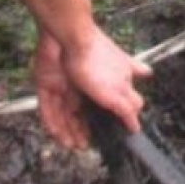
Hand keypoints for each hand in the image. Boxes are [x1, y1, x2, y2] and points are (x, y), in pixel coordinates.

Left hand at [34, 30, 150, 149]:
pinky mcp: (47, 85)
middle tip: (85, 144)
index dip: (104, 121)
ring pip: (65, 113)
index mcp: (101, 84)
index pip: (104, 107)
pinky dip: (53, 123)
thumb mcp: (120, 85)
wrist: (71, 37)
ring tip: (73, 145)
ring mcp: (63, 85)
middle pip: (82, 113)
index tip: (105, 135)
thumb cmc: (96, 54)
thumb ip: (128, 105)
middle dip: (83, 130)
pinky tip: (57, 135)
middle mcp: (82, 85)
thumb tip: (137, 123)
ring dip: (69, 131)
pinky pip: (47, 108)